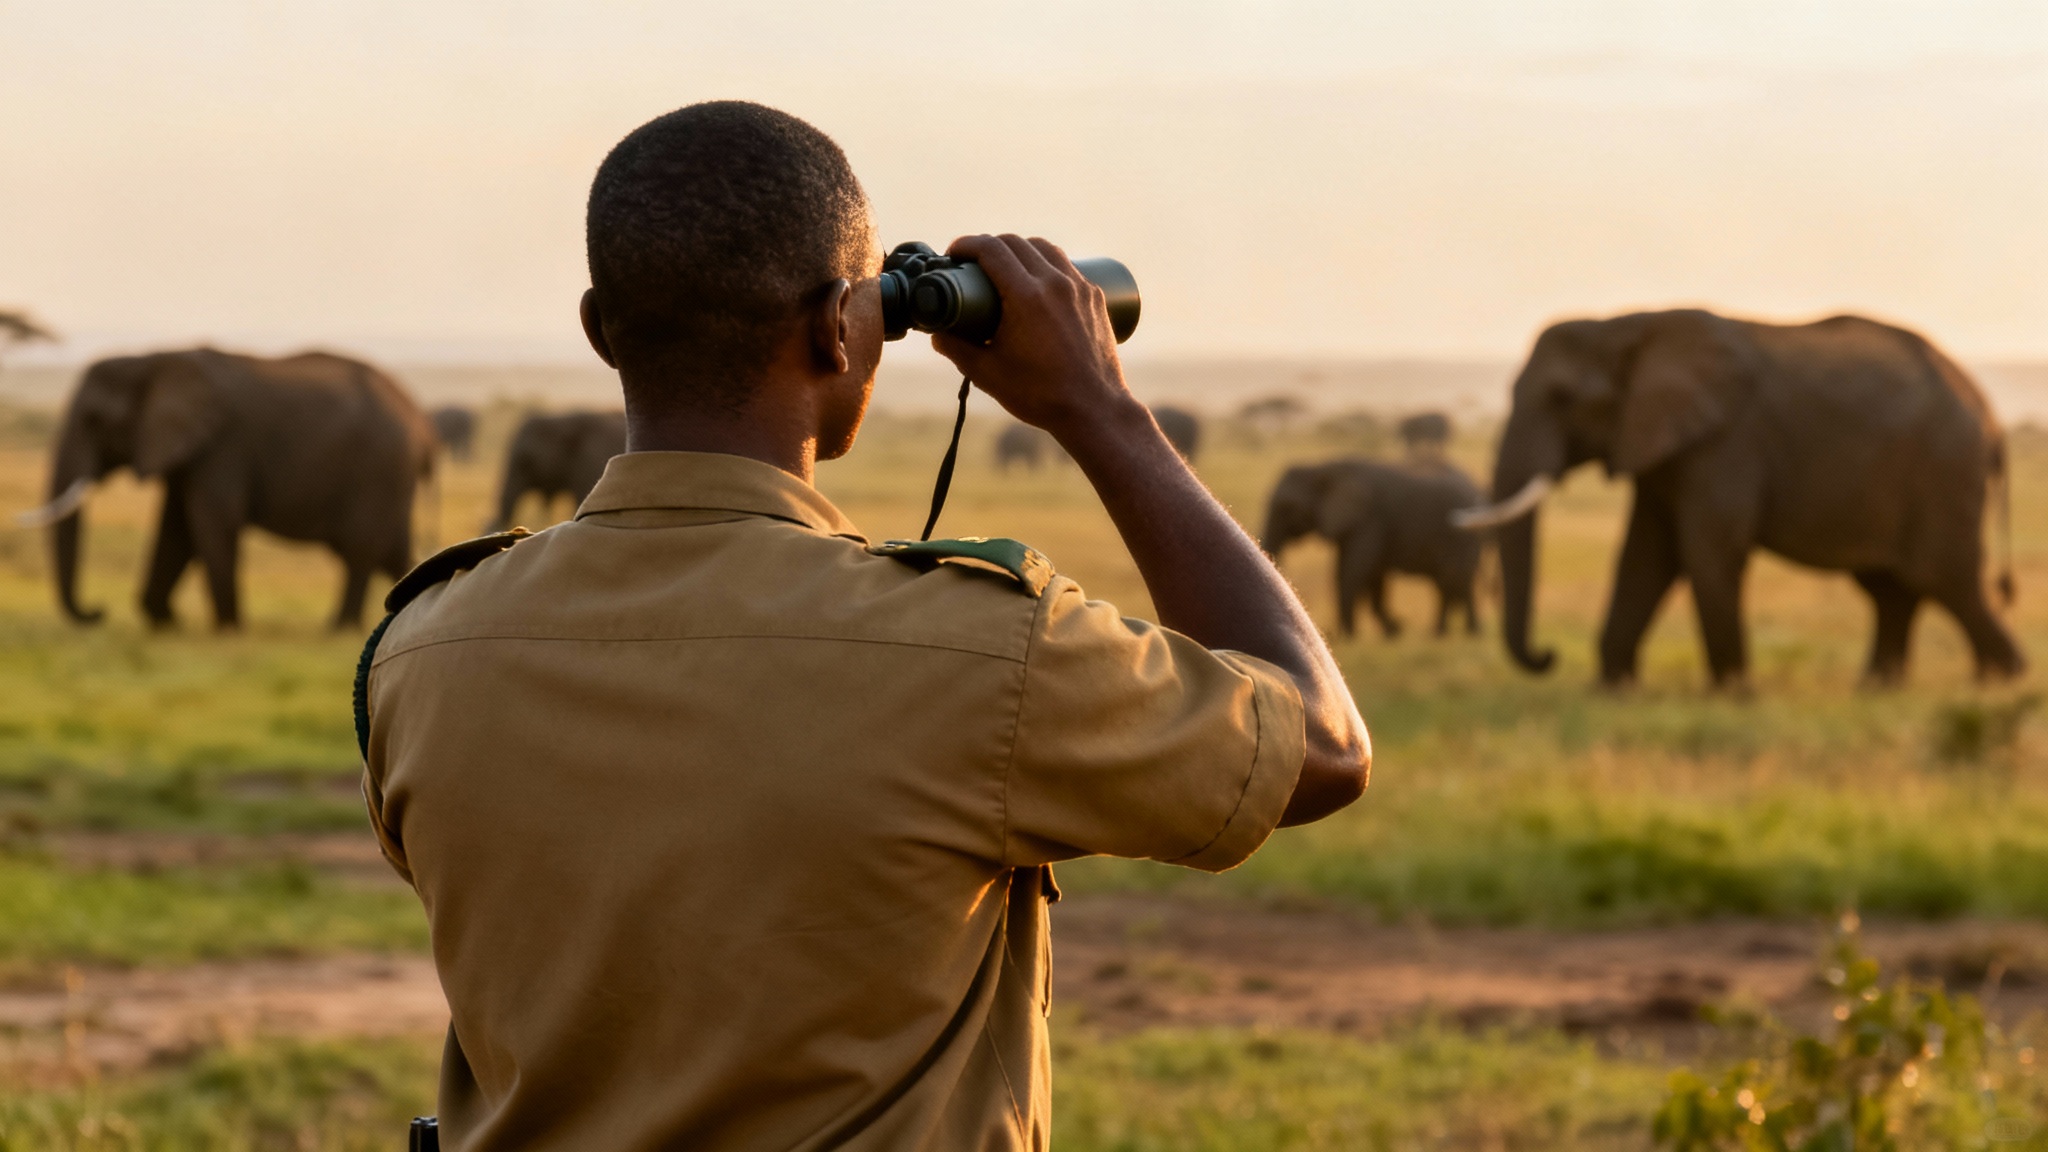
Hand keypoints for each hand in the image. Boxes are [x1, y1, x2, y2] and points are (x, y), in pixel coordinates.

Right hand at [929, 235, 1139, 438]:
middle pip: (1016, 243)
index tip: (954, 254)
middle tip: (974, 264)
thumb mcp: (987, 374)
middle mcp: (1055, 283)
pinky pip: (1067, 266)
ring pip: (1045, 249)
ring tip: (1006, 268)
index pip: (991, 249)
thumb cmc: (1040, 395)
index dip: (966, 245)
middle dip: (989, 246)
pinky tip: (1038, 282)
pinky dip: (1046, 265)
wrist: (1093, 409)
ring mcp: (1079, 288)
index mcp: (1027, 296)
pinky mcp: (1094, 297)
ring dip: (1020, 250)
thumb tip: (936, 334)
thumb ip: (956, 350)